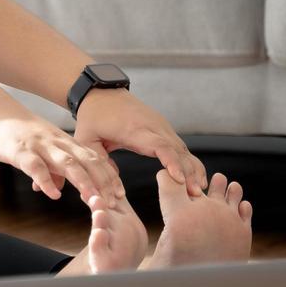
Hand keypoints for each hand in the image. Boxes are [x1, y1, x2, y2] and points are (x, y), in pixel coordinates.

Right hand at [0, 111, 125, 204]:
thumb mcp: (42, 151)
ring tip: (92, 200)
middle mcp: (58, 143)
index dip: (108, 177)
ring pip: (67, 163)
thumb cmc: (20, 135)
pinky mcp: (20, 150)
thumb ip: (52, 169)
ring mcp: (40, 146)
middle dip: (102, 182)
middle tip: (112, 203)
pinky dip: (45, 181)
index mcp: (66, 143)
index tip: (119, 196)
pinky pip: (35, 166)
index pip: (94, 160)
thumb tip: (58, 189)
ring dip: (82, 182)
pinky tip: (53, 195)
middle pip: (87, 162)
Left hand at [72, 89, 207, 196]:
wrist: (102, 93)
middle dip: (188, 170)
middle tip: (195, 193)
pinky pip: (180, 146)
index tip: (179, 178)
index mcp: (133, 129)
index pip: (158, 145)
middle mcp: (152, 126)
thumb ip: (98, 163)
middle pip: (176, 149)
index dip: (171, 161)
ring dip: (192, 168)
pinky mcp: (164, 129)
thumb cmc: (92, 118)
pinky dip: (190, 161)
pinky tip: (197, 178)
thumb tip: (112, 191)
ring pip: (182, 148)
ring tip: (199, 189)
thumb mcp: (86, 139)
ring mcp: (161, 126)